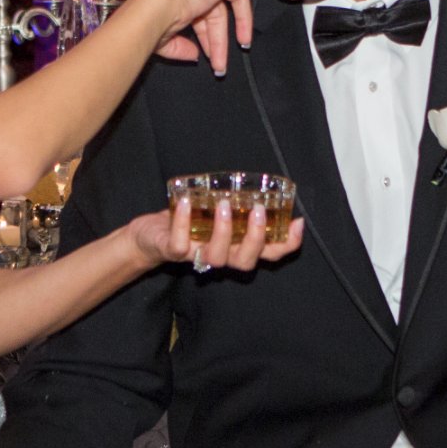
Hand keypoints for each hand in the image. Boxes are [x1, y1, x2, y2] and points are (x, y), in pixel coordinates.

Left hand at [128, 194, 305, 272]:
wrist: (148, 236)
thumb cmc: (189, 222)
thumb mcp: (217, 212)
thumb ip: (239, 205)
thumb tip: (264, 187)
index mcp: (237, 246)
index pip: (270, 253)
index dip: (287, 244)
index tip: (297, 223)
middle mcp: (222, 255)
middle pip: (246, 261)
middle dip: (256, 238)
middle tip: (258, 211)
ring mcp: (197, 256)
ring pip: (217, 256)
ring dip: (223, 231)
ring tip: (224, 205)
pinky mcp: (173, 252)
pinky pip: (180, 244)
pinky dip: (183, 223)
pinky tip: (187, 202)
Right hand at [138, 0, 282, 76]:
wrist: (154, 13)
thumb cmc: (153, 27)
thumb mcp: (167, 42)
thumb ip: (181, 47)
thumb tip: (195, 54)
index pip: (198, 14)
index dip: (205, 35)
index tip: (208, 53)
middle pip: (214, 12)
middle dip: (219, 39)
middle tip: (221, 64)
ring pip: (230, 0)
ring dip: (240, 23)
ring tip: (243, 44)